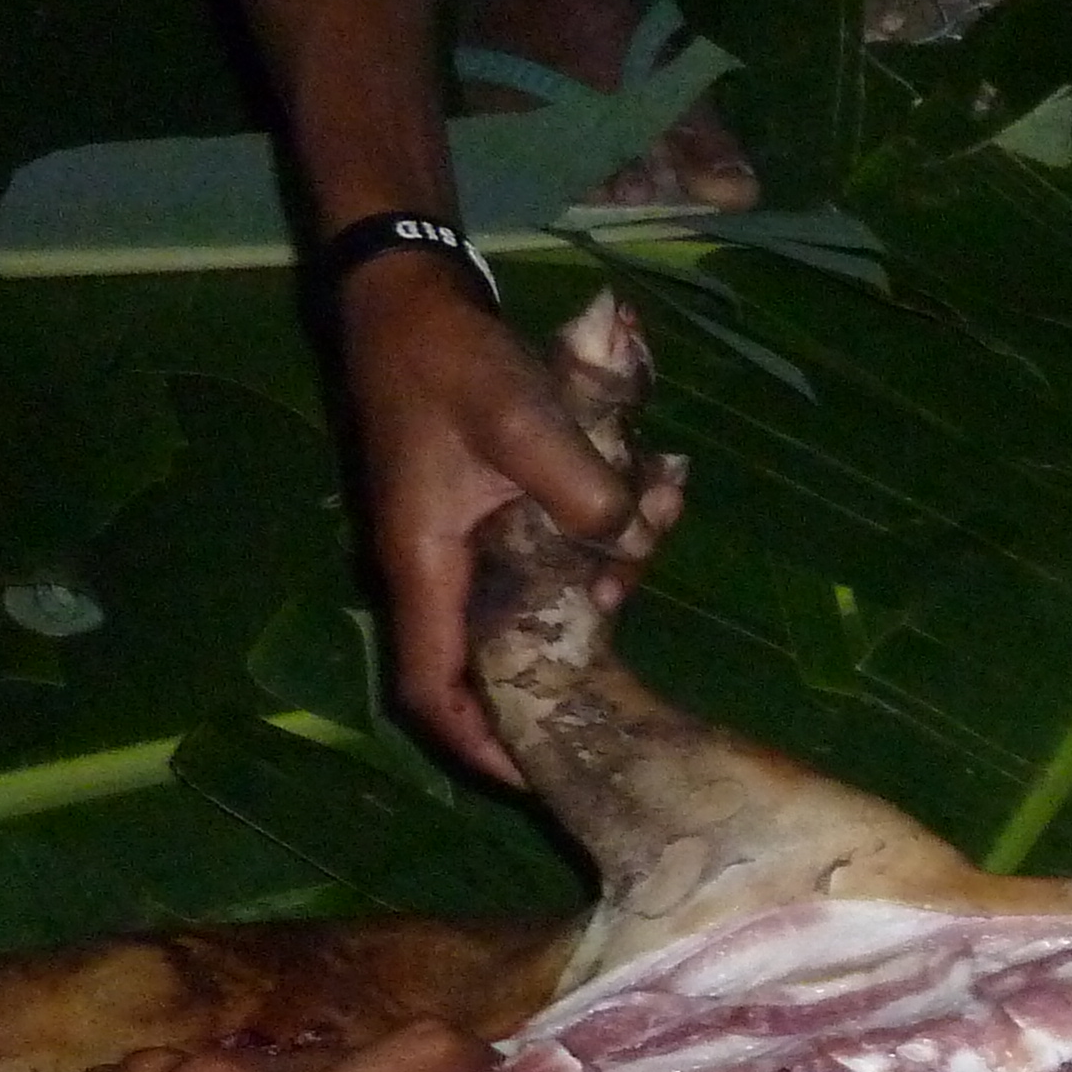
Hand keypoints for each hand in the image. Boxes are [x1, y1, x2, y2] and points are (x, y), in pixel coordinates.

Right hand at [337, 256, 668, 781]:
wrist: (413, 296)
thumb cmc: (447, 360)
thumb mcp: (517, 416)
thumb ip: (574, 487)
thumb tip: (620, 538)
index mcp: (426, 565)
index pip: (436, 689)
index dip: (481, 743)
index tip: (537, 776)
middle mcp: (441, 568)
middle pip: (507, 652)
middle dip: (581, 642)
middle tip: (637, 603)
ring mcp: (468, 542)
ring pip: (550, 593)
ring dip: (614, 563)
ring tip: (658, 497)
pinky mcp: (498, 513)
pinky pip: (561, 544)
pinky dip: (611, 525)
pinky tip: (656, 480)